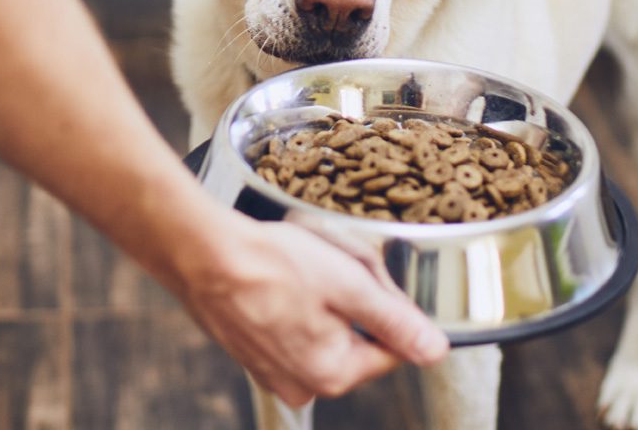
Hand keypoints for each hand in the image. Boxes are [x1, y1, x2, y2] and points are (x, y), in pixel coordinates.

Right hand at [180, 213, 449, 406]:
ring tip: (301, 268)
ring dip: (324, 299)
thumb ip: (396, 321)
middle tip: (331, 266)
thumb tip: (435, 350)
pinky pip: (292, 327)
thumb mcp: (349, 284)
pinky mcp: (252, 351)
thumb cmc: (271, 264)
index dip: (389, 307)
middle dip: (353, 300)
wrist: (203, 253)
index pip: (392, 348)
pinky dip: (293, 302)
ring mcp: (273, 370)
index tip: (366, 278)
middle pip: (357, 338)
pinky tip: (281, 277)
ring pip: (325, 330)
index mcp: (332, 374)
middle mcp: (302, 384)